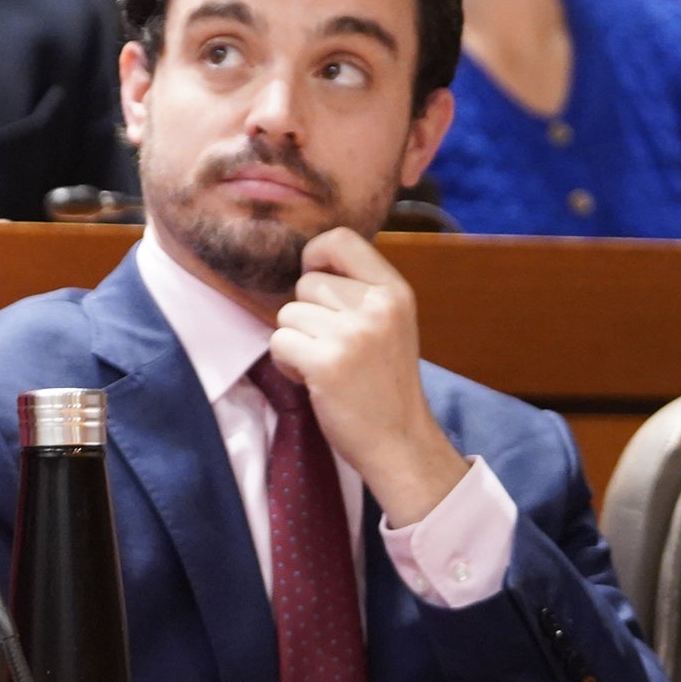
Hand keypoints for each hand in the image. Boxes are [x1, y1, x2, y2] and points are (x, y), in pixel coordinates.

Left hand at [269, 229, 468, 526]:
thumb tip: (309, 262)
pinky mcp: (327, 362)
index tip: (317, 286)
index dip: (316, 256)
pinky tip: (315, 380)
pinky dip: (287, 363)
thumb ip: (359, 292)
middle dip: (307, 314)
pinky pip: (279, 342)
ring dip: (295, 341)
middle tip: (332, 347)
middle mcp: (377, 307)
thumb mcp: (390, 324)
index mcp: (395, 291)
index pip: (340, 239)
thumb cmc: (386, 383)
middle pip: (306, 283)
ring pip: (288, 313)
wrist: (401, 442)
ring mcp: (353, 335)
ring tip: (326, 365)